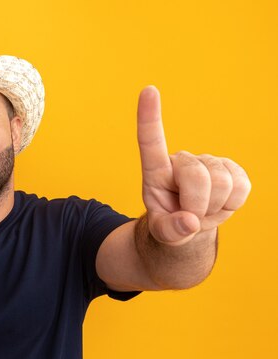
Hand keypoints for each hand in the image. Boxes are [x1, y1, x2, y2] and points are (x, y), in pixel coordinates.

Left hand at [136, 86, 250, 245]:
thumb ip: (170, 231)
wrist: (191, 225)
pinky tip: (220, 203)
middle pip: (196, 176)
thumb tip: (190, 221)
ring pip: (222, 182)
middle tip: (190, 215)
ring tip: (203, 209)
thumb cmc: (170, 223)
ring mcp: (208, 162)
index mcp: (156, 171)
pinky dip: (232, 204)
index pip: (151, 141)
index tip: (149, 90)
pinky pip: (242, 186)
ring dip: (214, 207)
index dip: (149, 117)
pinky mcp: (232, 169)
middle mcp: (182, 160)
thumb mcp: (162, 233)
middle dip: (196, 204)